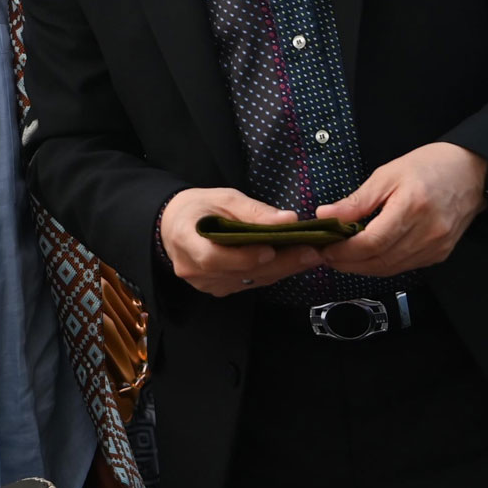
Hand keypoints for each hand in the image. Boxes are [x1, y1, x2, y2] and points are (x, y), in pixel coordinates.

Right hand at [158, 187, 325, 298]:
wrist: (175, 225)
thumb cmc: (199, 208)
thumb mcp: (224, 198)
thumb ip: (254, 211)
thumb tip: (288, 219)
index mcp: (186, 240)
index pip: (214, 257)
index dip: (243, 257)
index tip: (271, 249)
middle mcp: (194, 270)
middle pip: (240, 272)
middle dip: (279, 263)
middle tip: (312, 252)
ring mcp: (206, 284)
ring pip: (250, 280)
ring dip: (282, 269)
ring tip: (311, 256)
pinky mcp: (219, 289)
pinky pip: (249, 283)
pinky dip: (272, 272)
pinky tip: (294, 262)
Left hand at [314, 143, 487, 275]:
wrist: (471, 171)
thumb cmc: (431, 166)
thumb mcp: (388, 174)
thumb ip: (357, 200)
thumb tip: (326, 215)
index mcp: (412, 207)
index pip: (372, 243)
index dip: (344, 251)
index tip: (326, 248)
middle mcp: (428, 232)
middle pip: (380, 261)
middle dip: (348, 263)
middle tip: (328, 255)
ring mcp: (436, 246)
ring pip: (391, 269)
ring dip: (363, 267)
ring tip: (344, 256)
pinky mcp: (440, 254)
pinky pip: (405, 267)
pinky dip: (383, 264)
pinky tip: (370, 255)